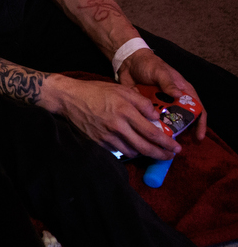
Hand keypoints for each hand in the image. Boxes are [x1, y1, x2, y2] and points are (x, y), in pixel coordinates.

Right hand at [46, 75, 178, 158]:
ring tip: (150, 150)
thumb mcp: (122, 89)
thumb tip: (156, 117)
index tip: (176, 148)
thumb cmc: (96, 91)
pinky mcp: (97, 141)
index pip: (152, 132)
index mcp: (126, 112)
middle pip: (144, 147)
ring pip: (131, 152)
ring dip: (143, 153)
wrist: (69, 98)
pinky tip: (131, 146)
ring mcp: (106, 136)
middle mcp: (118, 126)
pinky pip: (117, 151)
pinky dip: (127, 150)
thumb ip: (142, 102)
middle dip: (160, 154)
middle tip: (169, 156)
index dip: (166, 143)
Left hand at [120, 48, 206, 141]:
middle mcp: (174, 100)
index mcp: (183, 91)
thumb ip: (168, 83)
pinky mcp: (147, 108)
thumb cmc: (149, 64)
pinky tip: (148, 136)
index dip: (200, 123)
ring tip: (162, 143)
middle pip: (182, 119)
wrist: (129, 62)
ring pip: (166, 122)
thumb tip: (179, 95)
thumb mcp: (160, 72)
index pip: (197, 109)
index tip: (198, 137)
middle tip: (177, 144)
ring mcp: (161, 105)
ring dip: (165, 131)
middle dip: (181, 131)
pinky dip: (151, 127)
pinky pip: (151, 120)